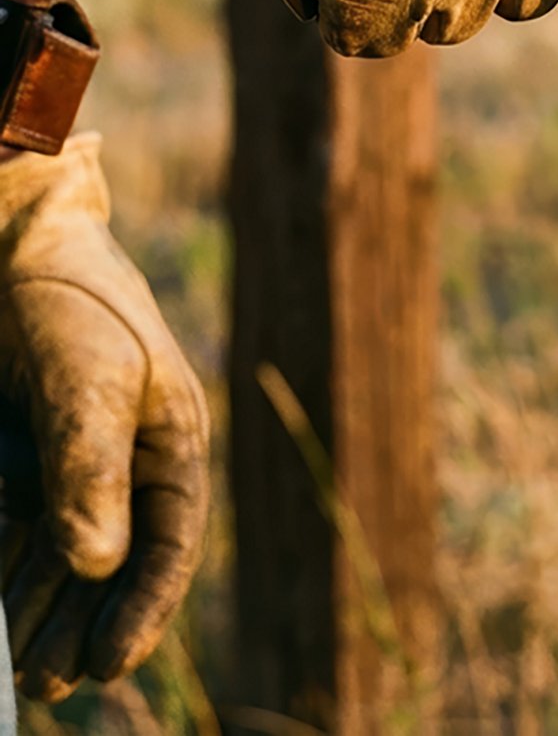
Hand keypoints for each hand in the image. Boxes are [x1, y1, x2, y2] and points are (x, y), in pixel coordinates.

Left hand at [0, 137, 209, 702]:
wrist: (7, 245)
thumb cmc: (69, 301)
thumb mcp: (90, 380)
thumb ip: (92, 468)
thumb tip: (99, 563)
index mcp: (170, 436)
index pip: (171, 537)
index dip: (147, 604)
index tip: (111, 665)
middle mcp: (125, 458)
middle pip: (117, 560)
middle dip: (87, 624)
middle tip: (50, 683)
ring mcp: (70, 461)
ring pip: (65, 557)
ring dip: (45, 612)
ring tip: (22, 670)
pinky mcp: (21, 459)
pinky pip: (20, 532)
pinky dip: (12, 572)